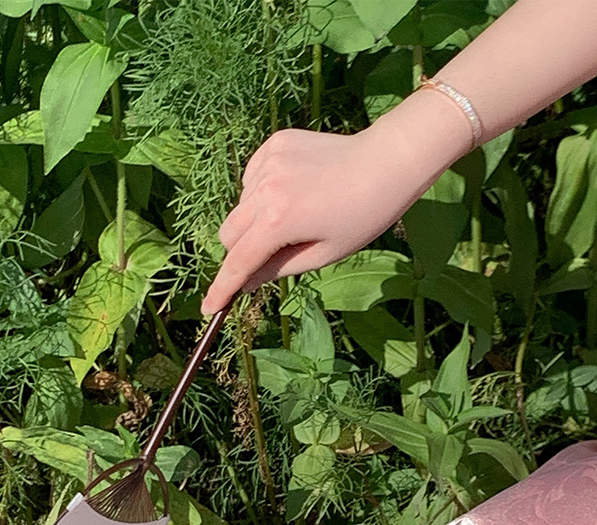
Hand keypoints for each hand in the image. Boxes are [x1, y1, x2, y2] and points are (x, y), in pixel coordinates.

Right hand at [200, 117, 461, 315]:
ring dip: (255, 221)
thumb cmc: (363, 215)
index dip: (223, 289)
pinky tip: (295, 191)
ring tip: (296, 216)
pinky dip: (263, 193)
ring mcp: (267, 162)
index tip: (209, 308)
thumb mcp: (323, 254)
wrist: (387, 160)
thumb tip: (247, 280)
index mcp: (277, 221)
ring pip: (240, 206)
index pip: (238, 263)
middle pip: (229, 233)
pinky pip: (252, 179)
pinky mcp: (274, 144)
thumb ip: (279, 269)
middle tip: (268, 258)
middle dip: (240, 252)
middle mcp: (264, 189)